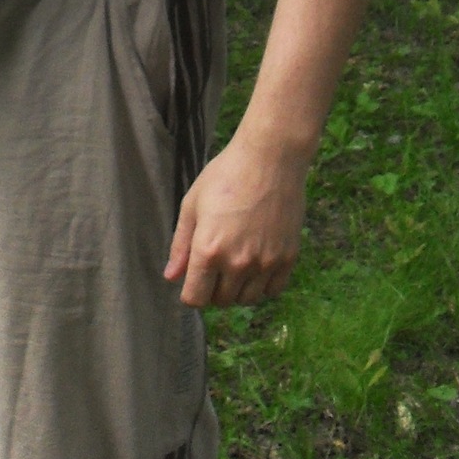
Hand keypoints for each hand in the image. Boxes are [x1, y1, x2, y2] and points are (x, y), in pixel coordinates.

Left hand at [163, 131, 307, 308]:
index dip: (190, 292)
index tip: (193, 279)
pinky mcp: (287, 258)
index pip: (195, 298)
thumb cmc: (226, 175)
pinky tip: (255, 265)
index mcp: (208, 249)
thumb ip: (181, 244)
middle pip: (220, 300)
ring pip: (246, 299)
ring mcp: (265, 262)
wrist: (270, 158)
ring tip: (234, 264)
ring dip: (236, 289)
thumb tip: (171, 277)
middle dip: (212, 289)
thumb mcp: (193, 204)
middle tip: (214, 265)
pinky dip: (262, 286)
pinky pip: (272, 290)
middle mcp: (237, 262)